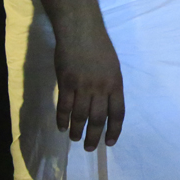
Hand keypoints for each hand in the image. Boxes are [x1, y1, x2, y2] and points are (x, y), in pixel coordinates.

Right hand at [53, 12, 124, 150]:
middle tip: (90, 148)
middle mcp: (100, 88)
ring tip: (75, 139)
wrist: (80, 30)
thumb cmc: (99, 46)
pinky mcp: (66, 83)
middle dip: (94, 137)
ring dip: (77, 131)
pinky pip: (64, 107)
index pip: (118, 113)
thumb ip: (110, 86)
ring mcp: (82, 86)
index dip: (114, 130)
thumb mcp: (112, 66)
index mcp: (115, 83)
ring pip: (80, 116)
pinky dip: (62, 119)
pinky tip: (61, 127)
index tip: (110, 142)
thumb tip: (106, 105)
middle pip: (98, 119)